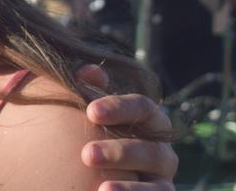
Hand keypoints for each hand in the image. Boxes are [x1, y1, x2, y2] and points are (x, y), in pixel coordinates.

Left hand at [76, 64, 177, 190]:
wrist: (95, 170)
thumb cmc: (94, 132)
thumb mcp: (92, 112)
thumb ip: (90, 90)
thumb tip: (89, 71)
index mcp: (148, 123)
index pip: (143, 108)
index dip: (119, 108)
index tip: (91, 111)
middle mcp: (161, 152)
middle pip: (152, 150)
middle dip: (120, 152)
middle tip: (87, 154)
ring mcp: (162, 181)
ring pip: (159, 186)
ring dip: (131, 188)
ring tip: (104, 188)